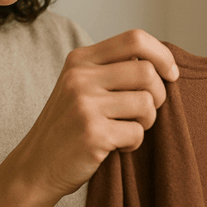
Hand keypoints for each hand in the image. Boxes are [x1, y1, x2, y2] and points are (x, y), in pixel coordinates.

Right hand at [9, 30, 178, 204]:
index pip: (134, 39)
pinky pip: (136, 133)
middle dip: (159, 95)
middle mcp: (80, 77)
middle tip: (147, 112)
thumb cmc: (68, 127)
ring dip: (147, 122)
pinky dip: (133, 144)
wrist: (36, 167)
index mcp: (80, 60)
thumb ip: (111, 70)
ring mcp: (84, 104)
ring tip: (128, 131)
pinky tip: (116, 147)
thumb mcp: (80, 86)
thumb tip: (161, 61)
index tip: (171, 74)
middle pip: (146, 72)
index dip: (161, 55)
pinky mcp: (92, 134)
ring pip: (146, 103)